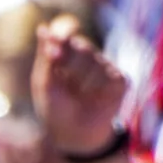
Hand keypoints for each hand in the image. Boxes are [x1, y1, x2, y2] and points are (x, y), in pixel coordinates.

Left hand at [32, 20, 128, 156]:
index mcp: (66, 52)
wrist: (73, 134)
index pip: (67, 32)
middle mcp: (87, 56)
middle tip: (65, 82)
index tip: (56, 40)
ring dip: (82, 82)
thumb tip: (43, 28)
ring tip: (79, 97)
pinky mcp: (120, 81)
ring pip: (96, 61)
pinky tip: (95, 100)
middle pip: (82, 46)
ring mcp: (105, 67)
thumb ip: (45, 57)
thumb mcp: (44, 83)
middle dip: (69, 64)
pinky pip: (111, 76)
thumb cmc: (54, 107)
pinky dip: (99, 90)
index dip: (63, 35)